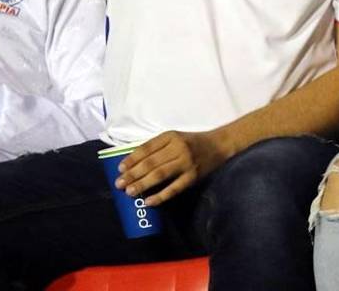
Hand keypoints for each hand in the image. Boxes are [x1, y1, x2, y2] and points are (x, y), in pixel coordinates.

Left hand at [114, 130, 230, 205]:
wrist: (219, 145)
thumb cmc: (192, 142)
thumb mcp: (175, 138)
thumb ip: (158, 147)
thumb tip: (134, 163)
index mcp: (171, 137)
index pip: (147, 148)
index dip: (132, 159)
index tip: (120, 168)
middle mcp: (178, 148)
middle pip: (151, 163)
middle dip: (133, 174)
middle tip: (120, 184)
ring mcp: (186, 163)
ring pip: (160, 175)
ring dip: (143, 184)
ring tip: (130, 192)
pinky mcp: (193, 177)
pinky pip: (174, 188)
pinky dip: (161, 196)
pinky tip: (149, 201)